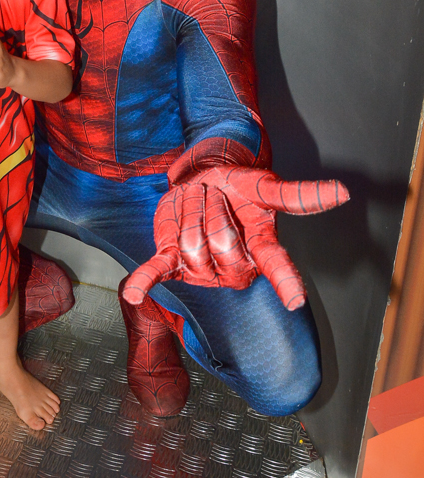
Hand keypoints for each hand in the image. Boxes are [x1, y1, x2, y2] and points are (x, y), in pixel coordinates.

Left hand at [122, 167, 348, 311]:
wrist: (203, 177)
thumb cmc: (238, 187)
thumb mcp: (266, 186)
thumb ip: (298, 195)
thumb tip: (342, 193)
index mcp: (261, 249)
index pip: (277, 267)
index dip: (285, 282)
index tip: (295, 300)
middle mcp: (234, 265)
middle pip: (222, 246)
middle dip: (215, 212)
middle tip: (216, 195)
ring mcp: (201, 266)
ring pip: (192, 247)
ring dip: (191, 212)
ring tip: (197, 202)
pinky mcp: (172, 258)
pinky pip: (157, 272)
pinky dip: (144, 283)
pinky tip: (134, 294)